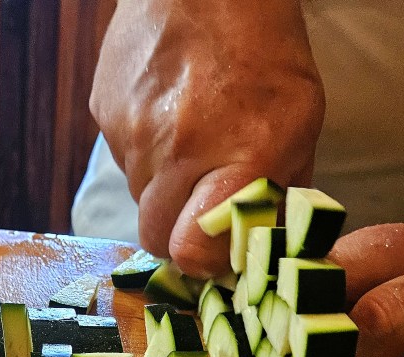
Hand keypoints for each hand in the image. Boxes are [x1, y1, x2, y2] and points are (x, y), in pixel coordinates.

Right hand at [90, 0, 323, 277]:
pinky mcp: (103, 111)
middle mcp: (174, 153)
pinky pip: (122, 156)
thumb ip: (282, 188)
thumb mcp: (300, 120)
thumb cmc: (264, 49)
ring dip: (164, 185)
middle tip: (203, 207)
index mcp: (234, 158)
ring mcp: (130, 133)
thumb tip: (264, 240)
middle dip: (179, 233)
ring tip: (193, 139)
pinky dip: (145, 149)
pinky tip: (171, 112)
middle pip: (155, 237)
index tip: (219, 253)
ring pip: (139, 195)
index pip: (191, 251)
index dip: (204, 262)